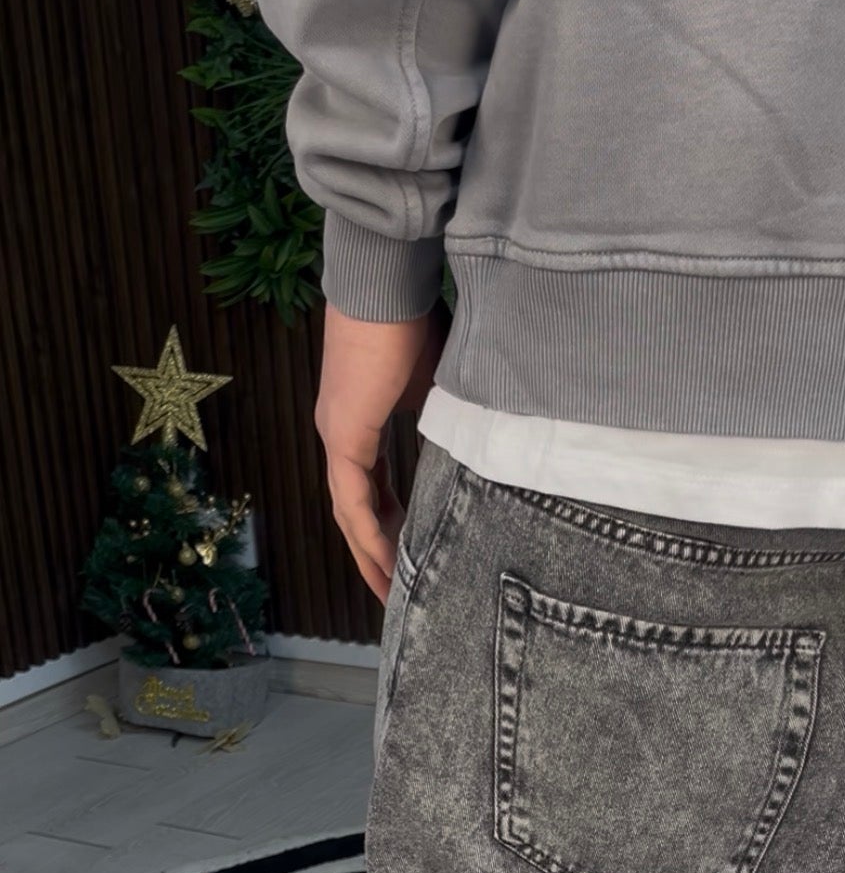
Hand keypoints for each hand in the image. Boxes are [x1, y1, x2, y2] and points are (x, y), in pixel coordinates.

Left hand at [315, 301, 449, 602]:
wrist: (386, 280)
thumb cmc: (414, 315)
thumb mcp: (439, 381)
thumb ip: (447, 417)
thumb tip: (480, 442)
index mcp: (360, 420)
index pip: (373, 487)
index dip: (390, 524)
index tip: (410, 553)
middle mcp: (341, 434)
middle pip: (355, 510)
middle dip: (376, 554)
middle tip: (397, 591)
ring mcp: (337, 437)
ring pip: (350, 514)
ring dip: (370, 556)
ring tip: (392, 592)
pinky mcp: (343, 437)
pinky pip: (353, 501)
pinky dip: (367, 535)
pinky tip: (385, 564)